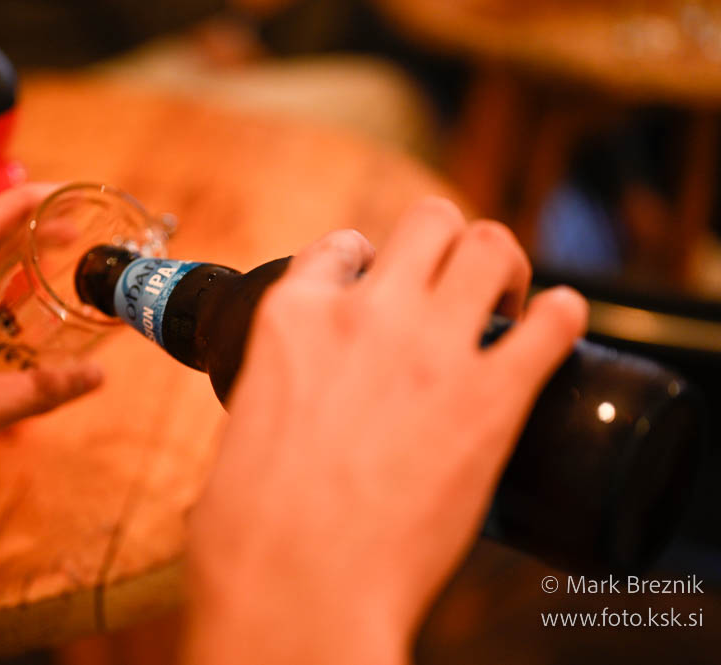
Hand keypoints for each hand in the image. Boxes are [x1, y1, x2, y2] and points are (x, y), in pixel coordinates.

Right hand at [185, 198, 586, 664]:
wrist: (296, 584)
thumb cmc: (252, 527)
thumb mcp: (247, 425)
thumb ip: (277, 397)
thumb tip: (296, 418)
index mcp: (293, 317)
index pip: (343, 246)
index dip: (367, 256)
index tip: (382, 277)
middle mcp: (365, 314)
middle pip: (430, 222)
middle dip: (449, 243)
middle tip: (460, 287)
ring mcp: (429, 351)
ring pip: (492, 247)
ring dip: (506, 265)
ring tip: (510, 301)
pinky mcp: (490, 399)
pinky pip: (552, 324)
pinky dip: (563, 315)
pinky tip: (561, 322)